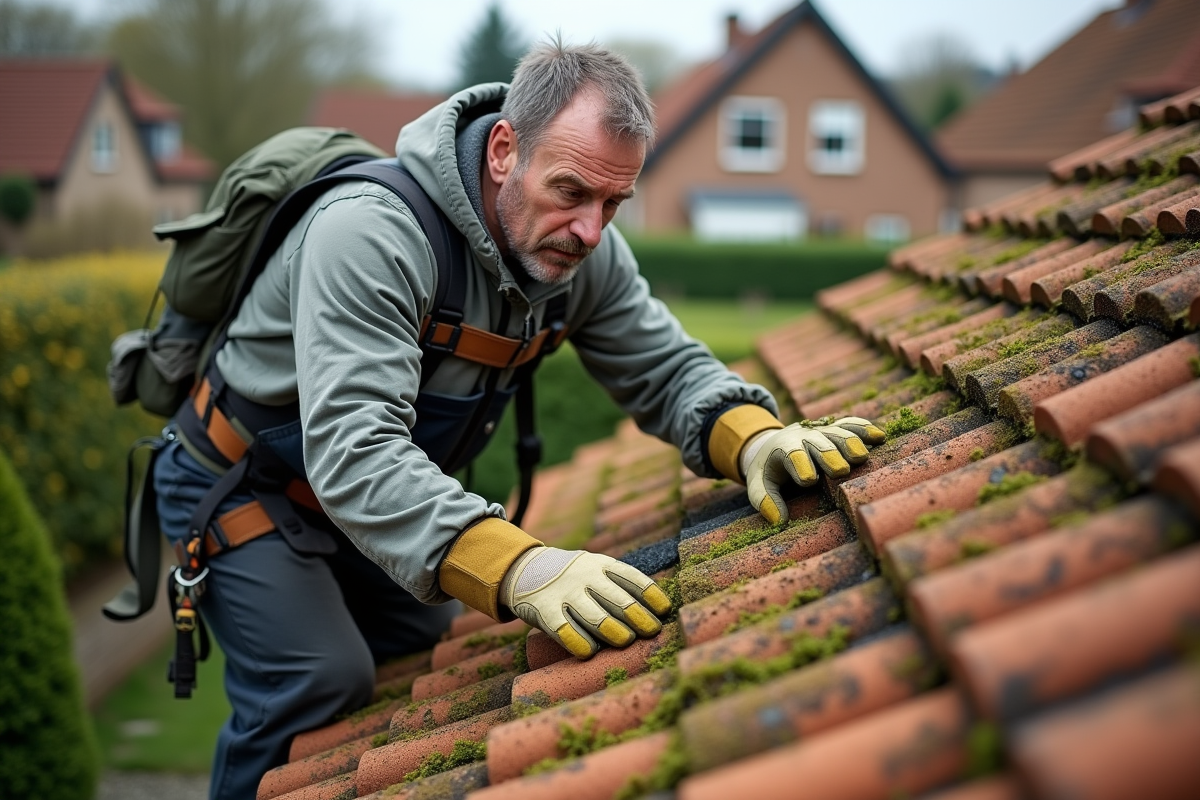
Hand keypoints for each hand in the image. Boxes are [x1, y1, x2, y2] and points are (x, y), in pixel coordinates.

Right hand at [500, 546, 672, 658]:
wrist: (526, 569)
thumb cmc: (574, 578)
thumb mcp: (596, 570)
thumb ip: (619, 587)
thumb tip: (655, 616)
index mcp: (602, 565)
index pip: (631, 578)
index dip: (650, 594)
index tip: (665, 610)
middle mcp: (585, 577)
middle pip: (617, 599)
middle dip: (637, 616)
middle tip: (652, 631)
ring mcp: (565, 593)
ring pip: (594, 616)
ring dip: (613, 630)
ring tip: (626, 640)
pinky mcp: (545, 610)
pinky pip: (563, 629)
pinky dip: (577, 641)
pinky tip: (589, 651)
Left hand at [741, 417, 885, 524]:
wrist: (771, 444)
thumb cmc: (769, 470)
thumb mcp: (758, 484)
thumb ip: (764, 499)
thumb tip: (778, 520)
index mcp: (783, 448)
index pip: (791, 454)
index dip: (800, 465)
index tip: (809, 481)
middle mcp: (804, 436)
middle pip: (819, 443)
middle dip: (828, 455)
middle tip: (840, 471)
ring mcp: (821, 430)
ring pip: (838, 432)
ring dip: (850, 442)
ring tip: (861, 457)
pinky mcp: (836, 428)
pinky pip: (851, 425)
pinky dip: (864, 429)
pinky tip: (879, 437)